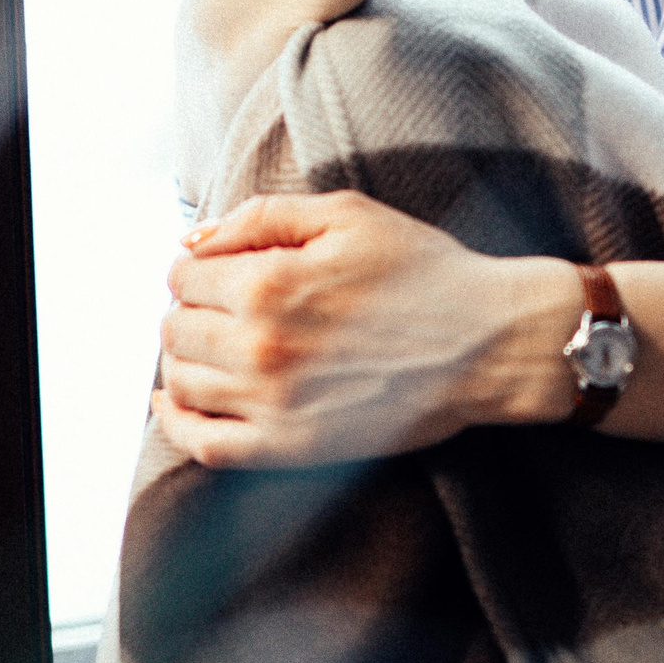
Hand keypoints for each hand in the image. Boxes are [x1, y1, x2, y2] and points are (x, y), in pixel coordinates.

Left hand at [153, 193, 575, 467]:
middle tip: (219, 305)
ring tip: (208, 346)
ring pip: (181, 382)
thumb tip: (192, 239)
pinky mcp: (292, 448)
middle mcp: (261, 347)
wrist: (490, 342)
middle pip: (177, 329)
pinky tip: (174, 404)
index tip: (217, 269)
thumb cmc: (426, 272)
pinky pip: (205, 445)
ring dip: (182, 359)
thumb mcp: (348, 214)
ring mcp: (274, 404)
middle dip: (190, 310)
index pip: (185, 276)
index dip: (197, 266)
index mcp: (270, 284)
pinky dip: (177, 424)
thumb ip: (261, 217)